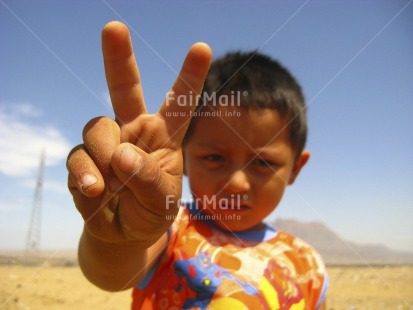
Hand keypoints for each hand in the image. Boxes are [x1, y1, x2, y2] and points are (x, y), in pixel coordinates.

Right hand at [67, 21, 211, 245]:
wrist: (123, 234)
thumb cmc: (151, 212)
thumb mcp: (163, 201)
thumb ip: (149, 179)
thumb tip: (121, 155)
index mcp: (164, 136)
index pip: (179, 102)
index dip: (190, 75)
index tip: (202, 48)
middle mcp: (134, 131)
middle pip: (123, 87)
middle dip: (118, 57)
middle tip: (114, 28)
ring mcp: (107, 143)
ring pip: (97, 127)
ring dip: (103, 155)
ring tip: (111, 185)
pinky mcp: (84, 159)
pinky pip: (78, 157)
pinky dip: (85, 175)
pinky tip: (94, 190)